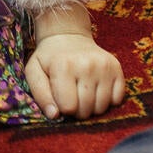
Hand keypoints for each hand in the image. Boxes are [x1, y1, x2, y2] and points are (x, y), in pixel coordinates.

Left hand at [25, 4, 126, 119]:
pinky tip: (96, 89)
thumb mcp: (34, 72)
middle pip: (86, 110)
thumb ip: (41, 95)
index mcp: (64, 66)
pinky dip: (107, 100)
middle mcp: (87, 65)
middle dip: (77, 110)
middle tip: (72, 95)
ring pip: (102, 108)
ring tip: (83, 92)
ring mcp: (105, 66)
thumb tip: (55, 116)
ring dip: (92, 107)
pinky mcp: (117, 68)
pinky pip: (117, 100)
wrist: (68, 36)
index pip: (69, 108)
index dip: (63, 108)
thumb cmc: (49, 58)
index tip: (60, 97)